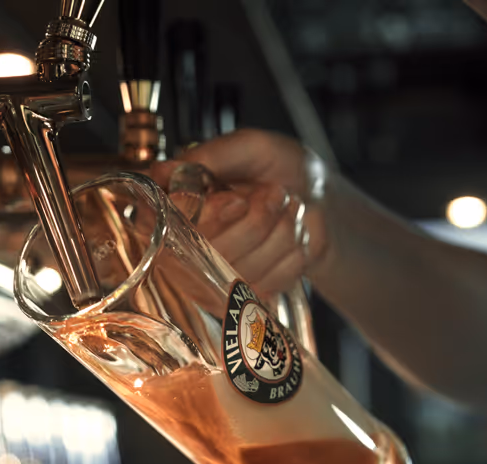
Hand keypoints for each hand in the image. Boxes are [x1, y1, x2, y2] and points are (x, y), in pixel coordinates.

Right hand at [151, 129, 329, 295]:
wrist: (317, 194)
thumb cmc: (279, 168)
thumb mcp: (250, 147)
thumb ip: (212, 156)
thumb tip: (170, 171)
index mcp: (174, 201)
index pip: (172, 226)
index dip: (208, 217)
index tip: (237, 201)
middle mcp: (185, 242)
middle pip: (211, 253)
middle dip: (257, 220)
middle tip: (275, 192)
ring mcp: (214, 273)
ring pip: (244, 270)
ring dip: (280, 232)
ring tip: (287, 208)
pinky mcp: (243, 294)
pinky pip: (269, 283)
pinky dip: (291, 254)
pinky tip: (290, 234)